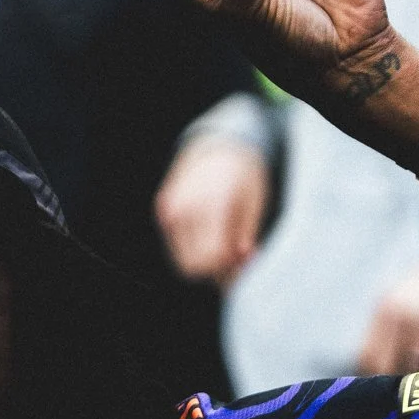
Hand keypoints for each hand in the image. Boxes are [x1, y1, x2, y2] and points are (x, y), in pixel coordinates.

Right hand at [156, 135, 270, 284]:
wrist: (218, 146)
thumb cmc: (245, 177)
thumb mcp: (254, 205)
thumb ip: (246, 235)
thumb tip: (240, 262)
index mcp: (213, 205)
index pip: (210, 258)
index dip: (227, 270)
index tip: (243, 264)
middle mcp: (186, 208)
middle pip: (191, 265)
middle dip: (213, 271)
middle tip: (234, 261)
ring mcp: (170, 209)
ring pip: (181, 259)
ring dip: (202, 261)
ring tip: (224, 247)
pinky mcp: (163, 210)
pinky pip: (176, 244)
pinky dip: (192, 247)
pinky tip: (210, 234)